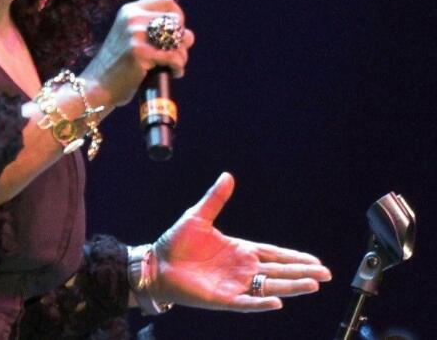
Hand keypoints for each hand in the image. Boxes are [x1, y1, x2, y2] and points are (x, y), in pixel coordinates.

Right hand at [80, 0, 194, 106]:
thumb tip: (188, 36)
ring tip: (174, 66)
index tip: (175, 33)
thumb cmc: (119, 64)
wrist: (98, 85)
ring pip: (178, 39)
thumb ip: (155, 30)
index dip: (177, 15)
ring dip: (182, 55)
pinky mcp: (140, 53)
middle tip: (175, 54)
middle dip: (182, 39)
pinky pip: (174, 57)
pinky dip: (178, 67)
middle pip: (176, 20)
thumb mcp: (131, 37)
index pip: (166, 0)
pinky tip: (174, 73)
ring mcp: (135, 34)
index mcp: (129, 11)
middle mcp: (132, 18)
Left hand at [152, 172, 331, 310]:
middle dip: (302, 272)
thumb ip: (215, 198)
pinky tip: (277, 302)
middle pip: (278, 271)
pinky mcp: (222, 298)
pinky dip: (261, 303)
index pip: (274, 254)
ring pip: (269, 287)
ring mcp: (233, 284)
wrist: (155, 264)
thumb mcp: (198, 216)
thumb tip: (227, 176)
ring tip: (312, 285)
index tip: (316, 261)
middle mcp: (241, 269)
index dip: (294, 257)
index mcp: (239, 250)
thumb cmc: (175, 242)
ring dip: (290, 287)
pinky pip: (246, 302)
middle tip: (325, 275)